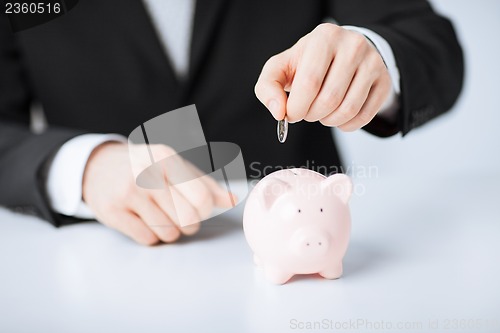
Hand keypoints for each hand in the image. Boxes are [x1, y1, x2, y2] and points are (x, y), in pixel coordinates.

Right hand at [82, 142, 235, 244]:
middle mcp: (147, 174)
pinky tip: (145, 222)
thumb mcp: (174, 165)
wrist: (98, 167)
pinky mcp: (113, 212)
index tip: (197, 209)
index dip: (204, 211)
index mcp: (167, 158)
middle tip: (181, 218)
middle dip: (189, 225)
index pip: (202, 198)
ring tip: (162, 219)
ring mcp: (128, 193)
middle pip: (188, 219)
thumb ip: (204, 183)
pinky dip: (151, 236)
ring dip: (170, 232)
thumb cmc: (145, 167)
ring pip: (168, 232)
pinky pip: (147, 238)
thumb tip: (232, 199)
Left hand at [255, 23, 391, 130]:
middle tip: (306, 112)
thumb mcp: (281, 68)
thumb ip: (268, 88)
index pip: (310, 83)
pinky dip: (346, 125)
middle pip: (329, 99)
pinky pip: (364, 117)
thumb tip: (279, 112)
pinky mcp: (384, 81)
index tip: (291, 113)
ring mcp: (372, 63)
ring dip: (328, 121)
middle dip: (311, 115)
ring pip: (348, 110)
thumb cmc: (306, 63)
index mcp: (324, 37)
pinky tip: (337, 116)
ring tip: (321, 113)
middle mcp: (353, 45)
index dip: (296, 107)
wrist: (340, 54)